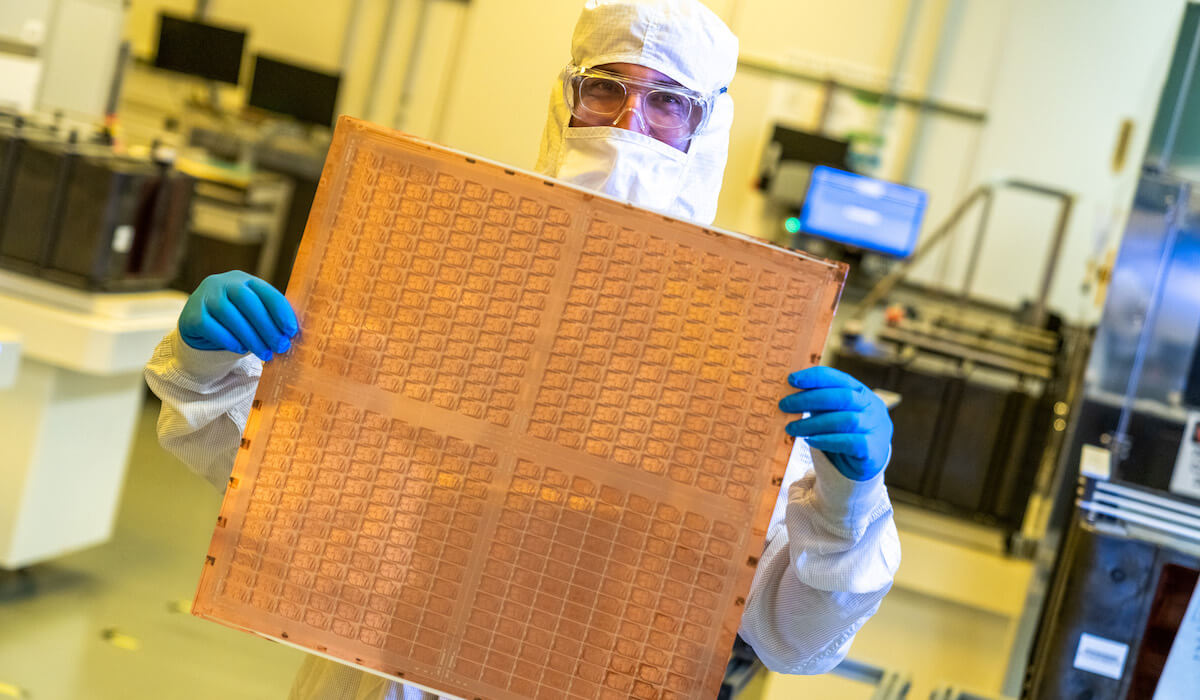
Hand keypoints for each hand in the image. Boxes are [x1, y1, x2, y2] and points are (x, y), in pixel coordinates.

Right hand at [178, 271, 297, 361]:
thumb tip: (290, 335)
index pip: (265, 291)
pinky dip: (229, 340)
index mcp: (243, 280)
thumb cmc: (236, 321)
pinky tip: (241, 349)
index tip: (291, 331)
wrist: (200, 327)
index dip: (281, 311)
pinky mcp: (191, 314)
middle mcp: (222, 283)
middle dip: (267, 327)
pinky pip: (211, 327)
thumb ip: (269, 318)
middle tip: (280, 347)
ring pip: (230, 315)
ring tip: (265, 354)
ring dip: (251, 337)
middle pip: (247, 301)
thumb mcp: (252, 314)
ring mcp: (204, 296)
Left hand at [779, 366, 892, 480]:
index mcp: (861, 391)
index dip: (815, 377)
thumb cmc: (844, 433)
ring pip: (846, 420)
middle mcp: (872, 406)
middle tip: (784, 405)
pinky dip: (827, 440)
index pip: (838, 378)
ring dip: (814, 423)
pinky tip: (809, 440)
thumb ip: (818, 404)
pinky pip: (850, 442)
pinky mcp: (873, 450)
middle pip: (843, 397)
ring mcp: (876, 428)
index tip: (791, 380)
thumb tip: (787, 397)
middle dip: (810, 399)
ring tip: (791, 428)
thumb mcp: (833, 413)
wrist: (866, 463)